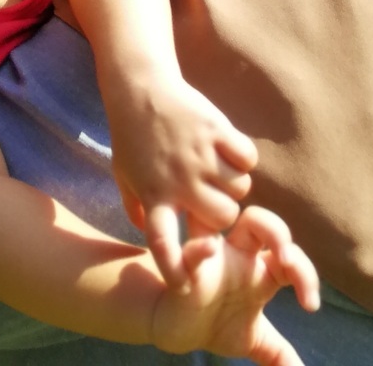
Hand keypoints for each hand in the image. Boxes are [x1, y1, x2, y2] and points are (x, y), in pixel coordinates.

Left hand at [105, 74, 256, 282]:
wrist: (139, 85)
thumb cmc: (131, 134)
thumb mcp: (124, 175)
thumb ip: (138, 209)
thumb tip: (150, 234)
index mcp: (153, 196)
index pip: (164, 246)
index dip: (177, 272)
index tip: (187, 288)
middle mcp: (178, 180)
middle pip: (223, 218)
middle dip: (222, 211)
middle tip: (212, 194)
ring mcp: (199, 154)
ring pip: (241, 190)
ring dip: (234, 183)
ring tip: (216, 167)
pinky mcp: (216, 129)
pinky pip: (248, 159)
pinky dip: (243, 157)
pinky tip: (227, 147)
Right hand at [149, 205, 319, 364]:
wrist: (174, 330)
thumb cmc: (215, 324)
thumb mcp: (253, 341)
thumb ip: (279, 354)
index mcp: (258, 270)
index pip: (288, 257)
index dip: (306, 274)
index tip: (311, 305)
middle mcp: (237, 255)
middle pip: (261, 221)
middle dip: (280, 232)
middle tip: (288, 263)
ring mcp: (212, 257)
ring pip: (227, 216)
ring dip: (258, 225)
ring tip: (271, 254)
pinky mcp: (185, 267)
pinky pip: (191, 250)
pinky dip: (198, 250)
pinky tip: (208, 251)